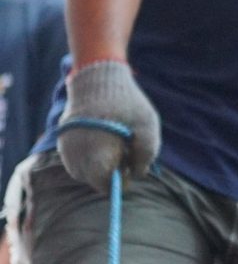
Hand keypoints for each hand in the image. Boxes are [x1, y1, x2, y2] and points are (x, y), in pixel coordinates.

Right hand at [57, 61, 161, 192]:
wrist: (96, 79)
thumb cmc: (126, 103)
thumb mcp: (147, 126)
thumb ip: (147, 153)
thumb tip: (137, 174)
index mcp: (95, 153)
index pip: (104, 184)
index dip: (121, 180)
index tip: (130, 163)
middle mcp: (75, 154)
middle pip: (94, 180)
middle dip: (111, 172)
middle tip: (124, 150)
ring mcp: (66, 149)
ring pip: (84, 172)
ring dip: (100, 165)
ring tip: (113, 142)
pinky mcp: (63, 142)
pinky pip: (77, 160)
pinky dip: (90, 157)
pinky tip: (102, 138)